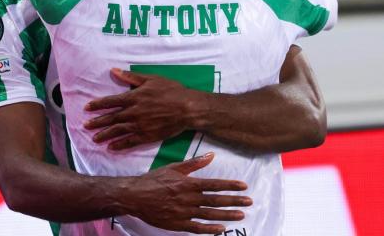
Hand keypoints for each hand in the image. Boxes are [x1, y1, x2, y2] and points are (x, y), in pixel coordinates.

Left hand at [84, 68, 206, 149]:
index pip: (110, 101)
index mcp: (133, 97)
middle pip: (110, 118)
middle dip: (97, 122)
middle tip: (85, 126)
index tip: (87, 108)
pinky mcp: (147, 135)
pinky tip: (111, 147)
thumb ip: (131, 77)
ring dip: (105, 135)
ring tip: (94, 139)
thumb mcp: (150, 79)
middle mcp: (133, 112)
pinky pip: (130, 141)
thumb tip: (113, 70)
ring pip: (117, 130)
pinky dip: (119, 145)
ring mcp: (139, 125)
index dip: (97, 105)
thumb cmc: (170, 90)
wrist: (187, 108)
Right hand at [127, 152, 250, 233]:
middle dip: (234, 200)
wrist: (134, 196)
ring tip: (241, 215)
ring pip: (209, 214)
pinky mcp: (178, 224)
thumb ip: (193, 163)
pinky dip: (210, 229)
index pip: (213, 184)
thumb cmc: (153, 180)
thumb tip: (211, 155)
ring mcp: (183, 212)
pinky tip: (221, 229)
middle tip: (249, 201)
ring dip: (227, 215)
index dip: (230, 185)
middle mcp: (188, 198)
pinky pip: (197, 228)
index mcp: (187, 183)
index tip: (244, 186)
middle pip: (215, 200)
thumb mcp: (173, 168)